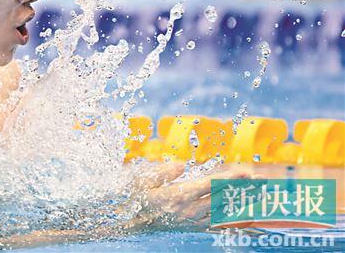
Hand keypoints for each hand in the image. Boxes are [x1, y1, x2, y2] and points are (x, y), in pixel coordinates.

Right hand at [131, 161, 254, 230]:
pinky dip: (236, 221)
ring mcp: (193, 220)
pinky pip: (219, 225)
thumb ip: (163, 172)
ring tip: (260, 195)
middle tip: (261, 181)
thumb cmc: (135, 197)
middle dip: (243, 189)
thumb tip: (181, 165)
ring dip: (243, 203)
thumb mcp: (142, 180)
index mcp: (178, 195)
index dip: (229, 179)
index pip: (209, 186)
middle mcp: (189, 210)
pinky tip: (248, 217)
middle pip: (222, 198)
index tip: (245, 173)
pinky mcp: (193, 226)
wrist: (130, 222)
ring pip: (224, 212)